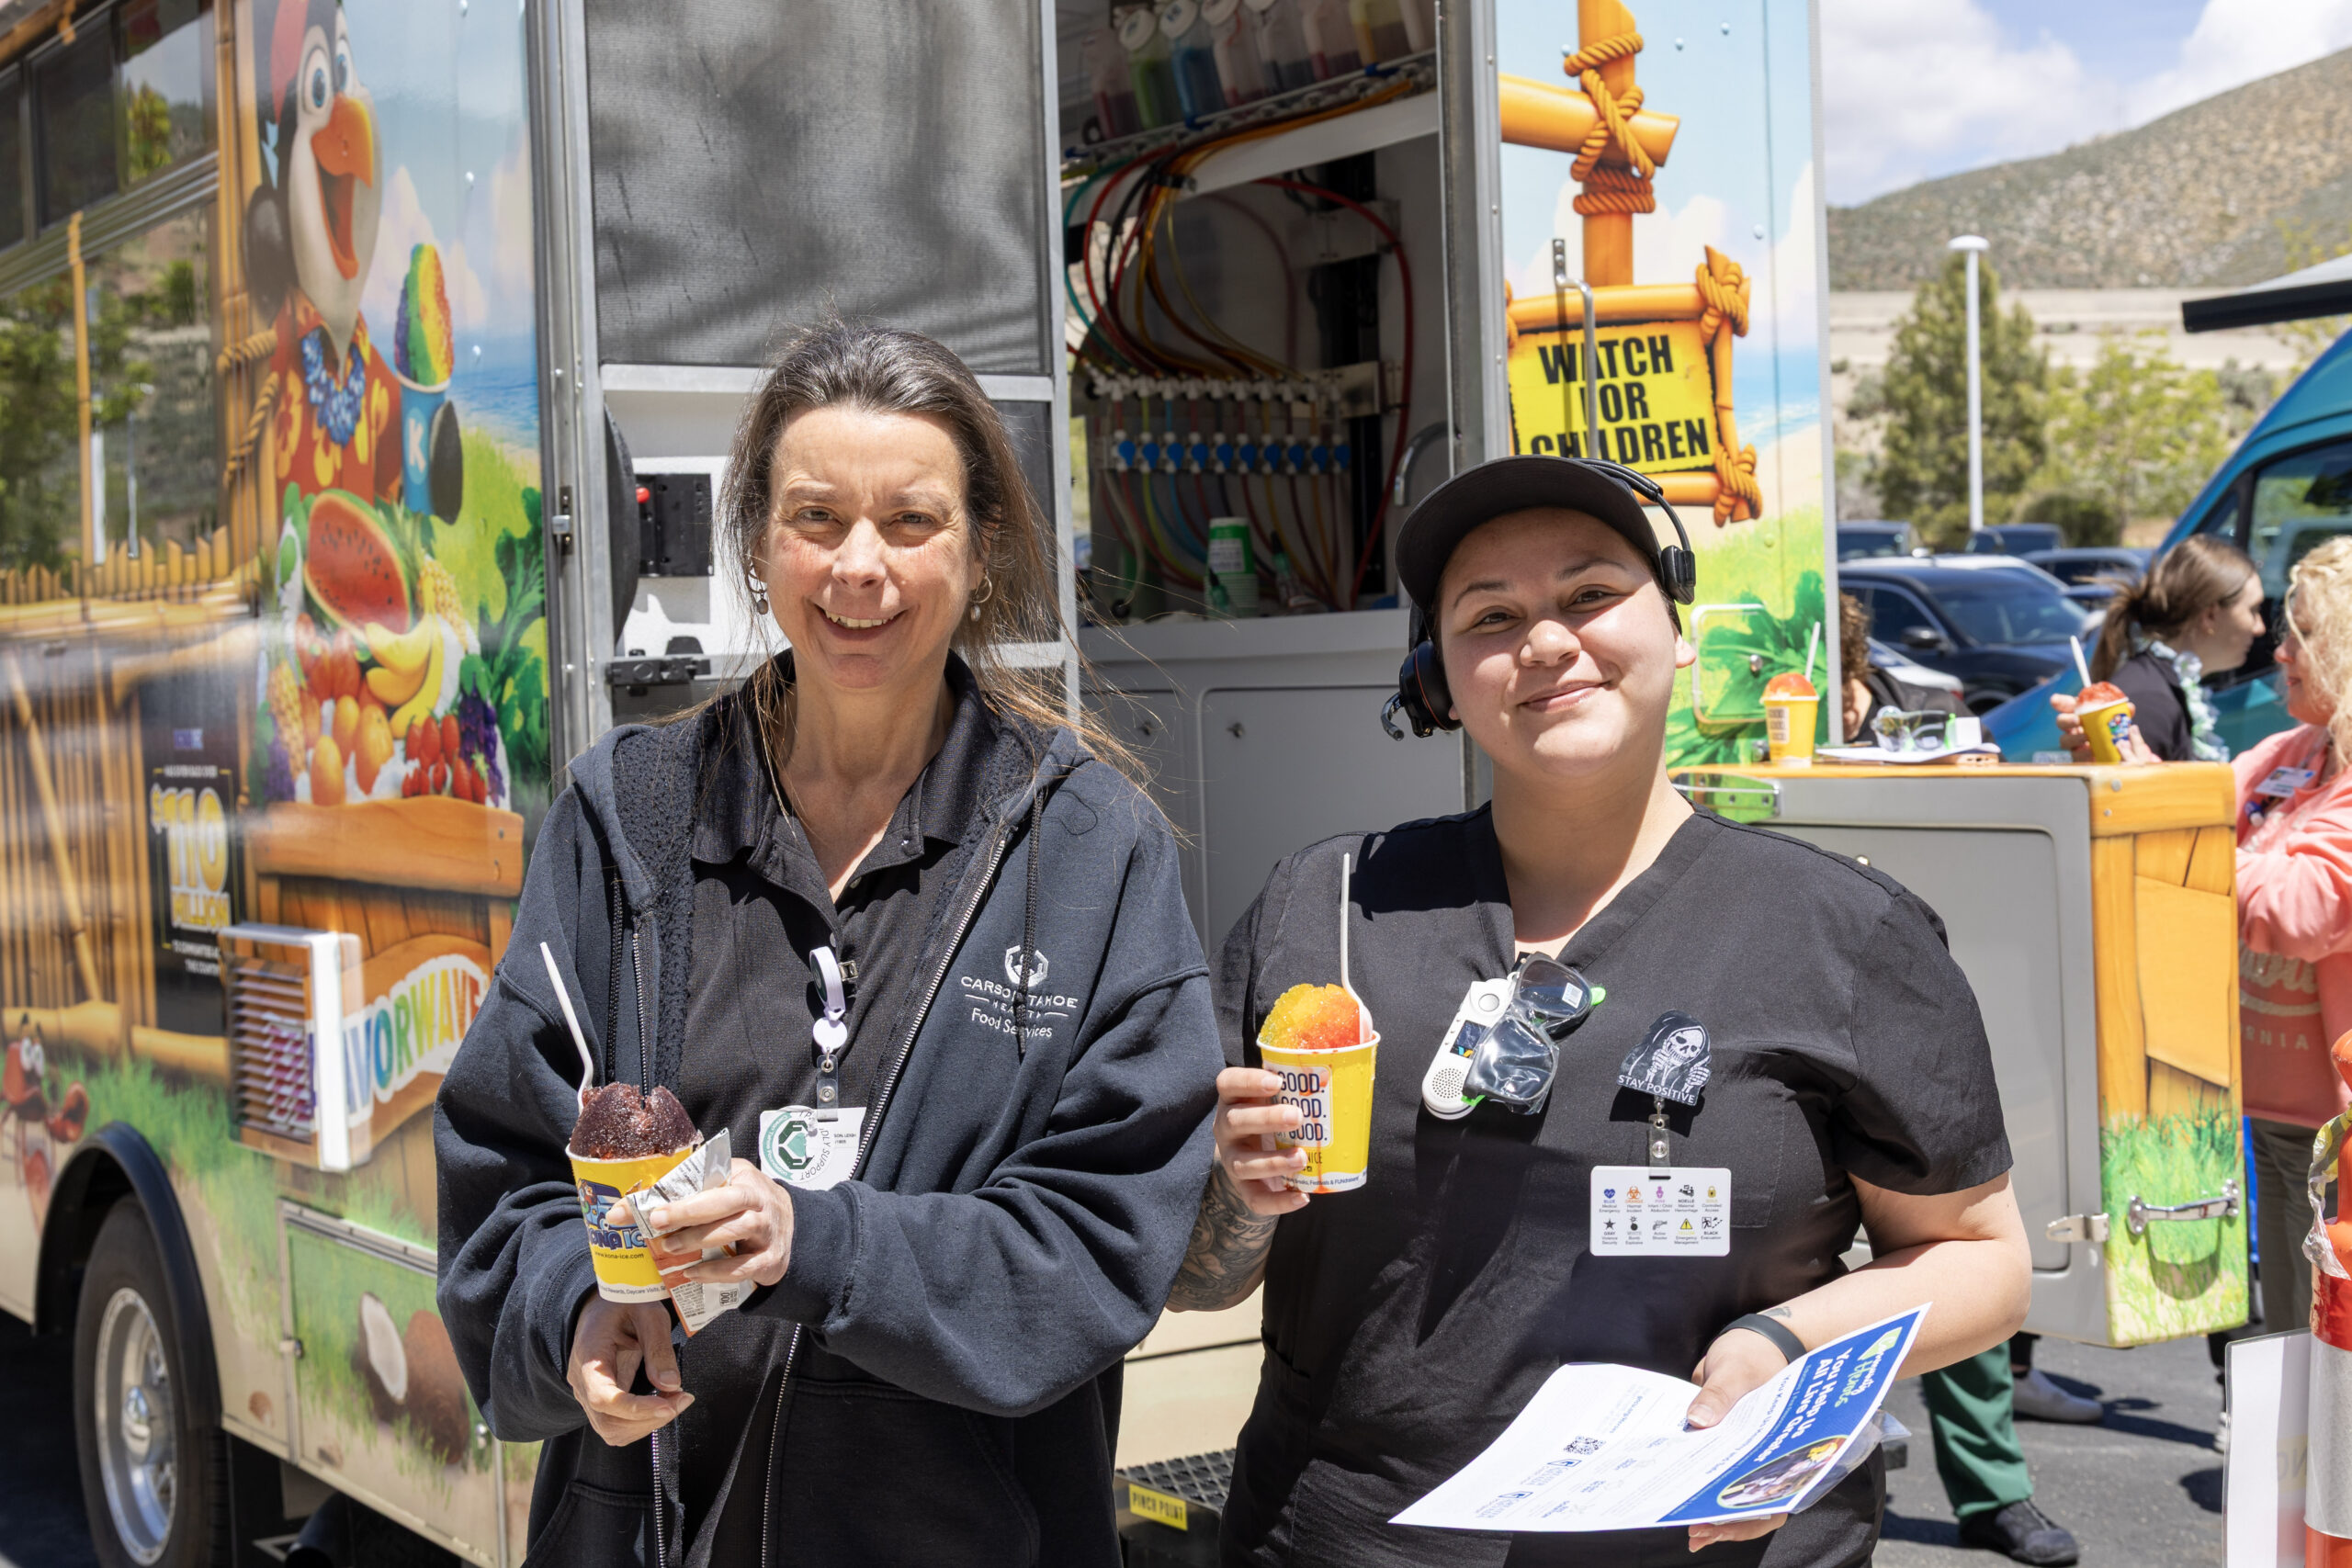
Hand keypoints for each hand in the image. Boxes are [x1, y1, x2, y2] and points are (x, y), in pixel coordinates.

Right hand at [567, 1296, 690, 1444]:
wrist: (607, 1304)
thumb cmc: (626, 1302)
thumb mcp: (648, 1314)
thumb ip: (659, 1348)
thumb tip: (671, 1385)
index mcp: (590, 1356)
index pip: (603, 1398)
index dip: (636, 1409)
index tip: (668, 1406)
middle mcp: (582, 1381)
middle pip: (608, 1422)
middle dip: (649, 1419)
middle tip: (682, 1399)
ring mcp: (588, 1393)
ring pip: (612, 1430)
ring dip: (648, 1424)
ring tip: (676, 1400)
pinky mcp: (600, 1399)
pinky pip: (617, 1424)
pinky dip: (642, 1422)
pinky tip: (663, 1403)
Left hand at [610, 1158, 794, 1288]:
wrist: (795, 1230)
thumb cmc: (745, 1207)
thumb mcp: (725, 1188)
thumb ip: (684, 1193)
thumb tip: (624, 1209)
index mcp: (744, 1177)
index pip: (711, 1178)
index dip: (681, 1191)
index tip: (654, 1204)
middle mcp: (760, 1201)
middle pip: (727, 1201)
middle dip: (690, 1211)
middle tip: (658, 1221)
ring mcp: (768, 1230)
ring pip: (735, 1230)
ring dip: (699, 1240)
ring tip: (670, 1249)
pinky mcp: (771, 1259)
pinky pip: (742, 1267)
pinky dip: (715, 1272)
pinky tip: (692, 1273)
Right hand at [1213, 1067, 1309, 1216]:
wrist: (1251, 1152)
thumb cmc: (1271, 1115)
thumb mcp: (1274, 1097)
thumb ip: (1296, 1088)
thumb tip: (1345, 1079)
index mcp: (1233, 1099)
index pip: (1228, 1083)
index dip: (1249, 1081)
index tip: (1277, 1081)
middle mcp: (1226, 1127)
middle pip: (1235, 1121)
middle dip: (1267, 1119)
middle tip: (1298, 1116)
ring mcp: (1231, 1159)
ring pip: (1243, 1163)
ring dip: (1273, 1162)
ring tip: (1301, 1158)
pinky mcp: (1243, 1187)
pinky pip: (1255, 1199)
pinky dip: (1278, 1202)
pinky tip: (1302, 1197)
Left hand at [1683, 1328, 1793, 1552]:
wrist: (1753, 1342)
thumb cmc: (1754, 1356)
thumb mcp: (1736, 1369)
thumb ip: (1719, 1394)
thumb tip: (1697, 1421)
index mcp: (1787, 1443)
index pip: (1778, 1493)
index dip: (1754, 1514)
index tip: (1724, 1521)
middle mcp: (1770, 1457)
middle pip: (1760, 1506)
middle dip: (1731, 1524)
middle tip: (1698, 1533)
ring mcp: (1750, 1456)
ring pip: (1741, 1500)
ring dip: (1718, 1519)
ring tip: (1692, 1533)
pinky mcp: (1729, 1451)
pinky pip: (1721, 1480)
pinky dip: (1705, 1495)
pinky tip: (1684, 1507)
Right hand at [2048, 691, 2156, 763]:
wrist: (2116, 755)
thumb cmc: (2112, 733)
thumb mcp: (2118, 721)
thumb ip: (2122, 714)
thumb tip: (2129, 707)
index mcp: (2080, 714)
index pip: (2066, 705)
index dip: (2059, 701)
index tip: (2054, 700)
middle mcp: (2073, 728)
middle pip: (2061, 721)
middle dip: (2066, 720)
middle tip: (2076, 720)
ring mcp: (2074, 743)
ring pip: (2064, 740)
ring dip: (2074, 738)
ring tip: (2086, 738)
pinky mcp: (2079, 758)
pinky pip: (2075, 756)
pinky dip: (2082, 754)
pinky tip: (2091, 752)